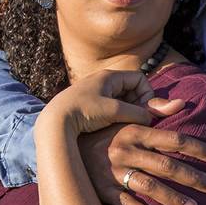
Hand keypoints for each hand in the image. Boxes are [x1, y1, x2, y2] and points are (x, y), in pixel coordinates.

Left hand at [41, 70, 156, 135]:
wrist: (54, 120)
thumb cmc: (84, 111)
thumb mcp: (114, 111)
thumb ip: (138, 112)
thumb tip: (151, 117)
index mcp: (110, 76)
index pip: (139, 79)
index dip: (147, 94)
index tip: (143, 111)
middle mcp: (103, 81)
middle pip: (131, 90)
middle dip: (138, 105)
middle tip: (136, 121)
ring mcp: (95, 93)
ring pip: (121, 101)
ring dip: (127, 112)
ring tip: (124, 125)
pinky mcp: (88, 105)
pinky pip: (110, 107)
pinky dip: (115, 116)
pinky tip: (111, 128)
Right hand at [79, 98, 205, 204]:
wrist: (62, 144)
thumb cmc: (101, 131)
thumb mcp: (125, 118)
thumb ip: (154, 111)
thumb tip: (182, 103)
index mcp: (134, 131)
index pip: (173, 139)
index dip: (197, 148)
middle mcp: (126, 151)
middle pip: (167, 165)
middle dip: (194, 177)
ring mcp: (114, 171)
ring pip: (149, 186)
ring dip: (173, 198)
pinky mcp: (102, 188)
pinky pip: (124, 202)